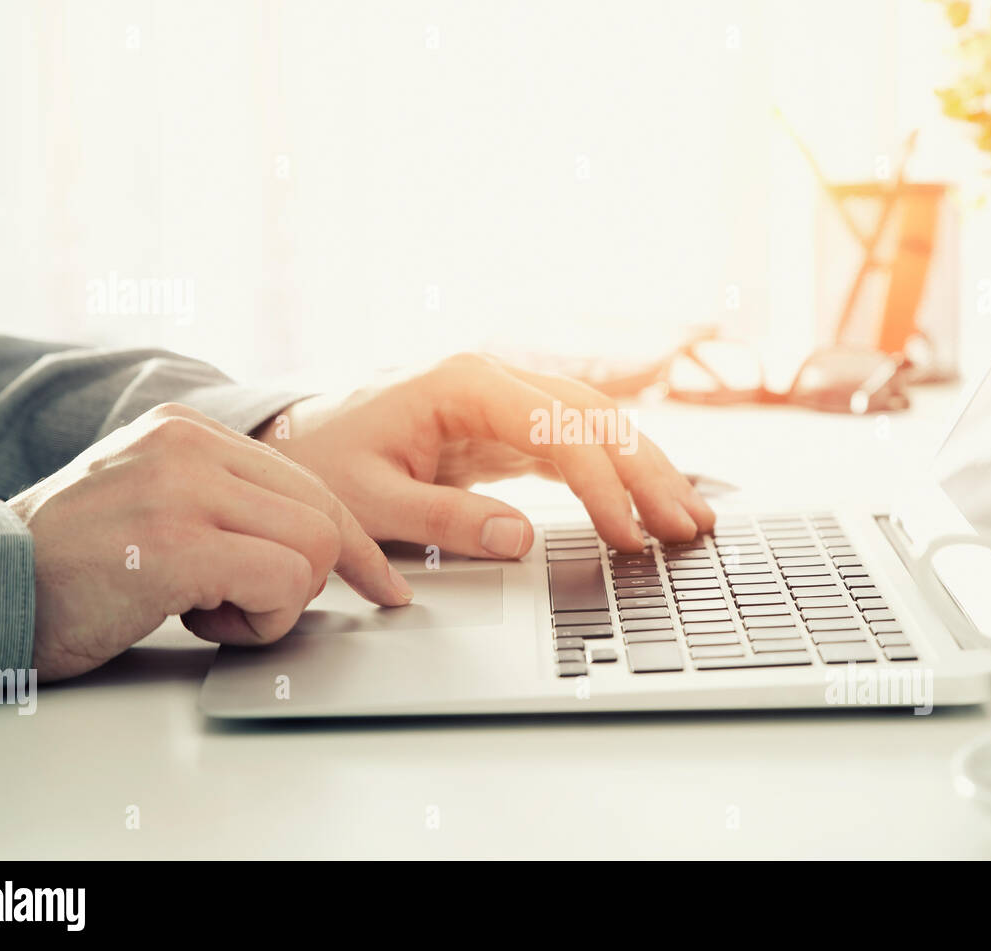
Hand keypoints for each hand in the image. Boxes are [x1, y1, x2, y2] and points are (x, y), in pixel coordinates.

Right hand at [9, 403, 411, 680]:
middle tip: (259, 611)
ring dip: (276, 604)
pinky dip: (258, 624)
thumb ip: (226, 502)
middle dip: (313, 579)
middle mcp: (187, 445)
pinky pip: (283, 585)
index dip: (353, 540)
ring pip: (314, 549)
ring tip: (208, 610)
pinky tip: (197, 621)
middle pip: (324, 513)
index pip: (309, 479)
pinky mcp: (175, 544)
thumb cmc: (70, 565)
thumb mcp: (154, 503)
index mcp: (187, 430)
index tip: (382, 581)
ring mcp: (181, 489)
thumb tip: (315, 539)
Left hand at [254, 353, 715, 556]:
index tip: (627, 535)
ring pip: (598, 426)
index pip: (557, 429)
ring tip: (691, 517)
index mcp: (463, 384)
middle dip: (646, 472)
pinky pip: (578, 445)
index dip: (600, 484)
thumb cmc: (326, 464)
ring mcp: (507, 400)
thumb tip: (519, 539)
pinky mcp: (510, 427)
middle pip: (594, 418)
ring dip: (646, 470)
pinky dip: (617, 475)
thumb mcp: (369, 501)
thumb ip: (444, 519)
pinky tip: (649, 502)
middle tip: (687, 527)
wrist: (300, 442)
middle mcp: (496, 380)